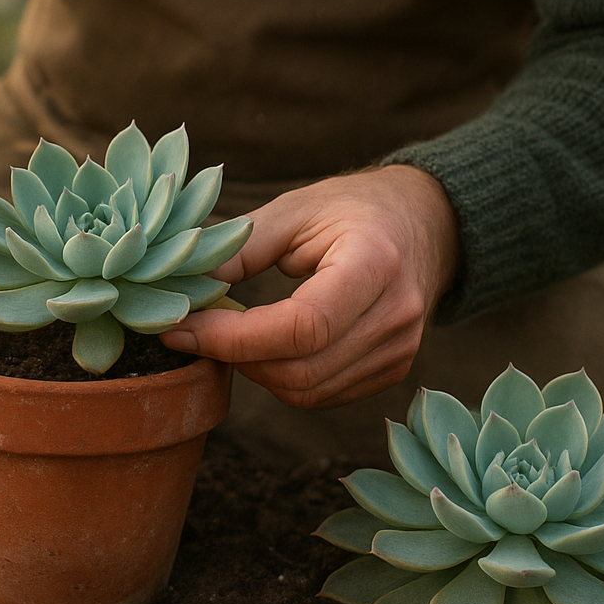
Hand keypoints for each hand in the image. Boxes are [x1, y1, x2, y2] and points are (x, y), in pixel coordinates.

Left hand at [159, 165, 459, 408]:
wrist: (423, 223)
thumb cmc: (350, 209)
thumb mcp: (292, 209)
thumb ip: (239, 248)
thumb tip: (183, 289)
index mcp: (375, 263)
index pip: (302, 326)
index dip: (233, 337)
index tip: (180, 328)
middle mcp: (396, 314)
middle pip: (302, 369)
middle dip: (235, 356)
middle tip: (193, 329)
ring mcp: (400, 349)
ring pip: (307, 391)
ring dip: (254, 370)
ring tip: (226, 334)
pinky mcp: (391, 369)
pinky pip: (323, 395)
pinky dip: (281, 378)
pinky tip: (262, 346)